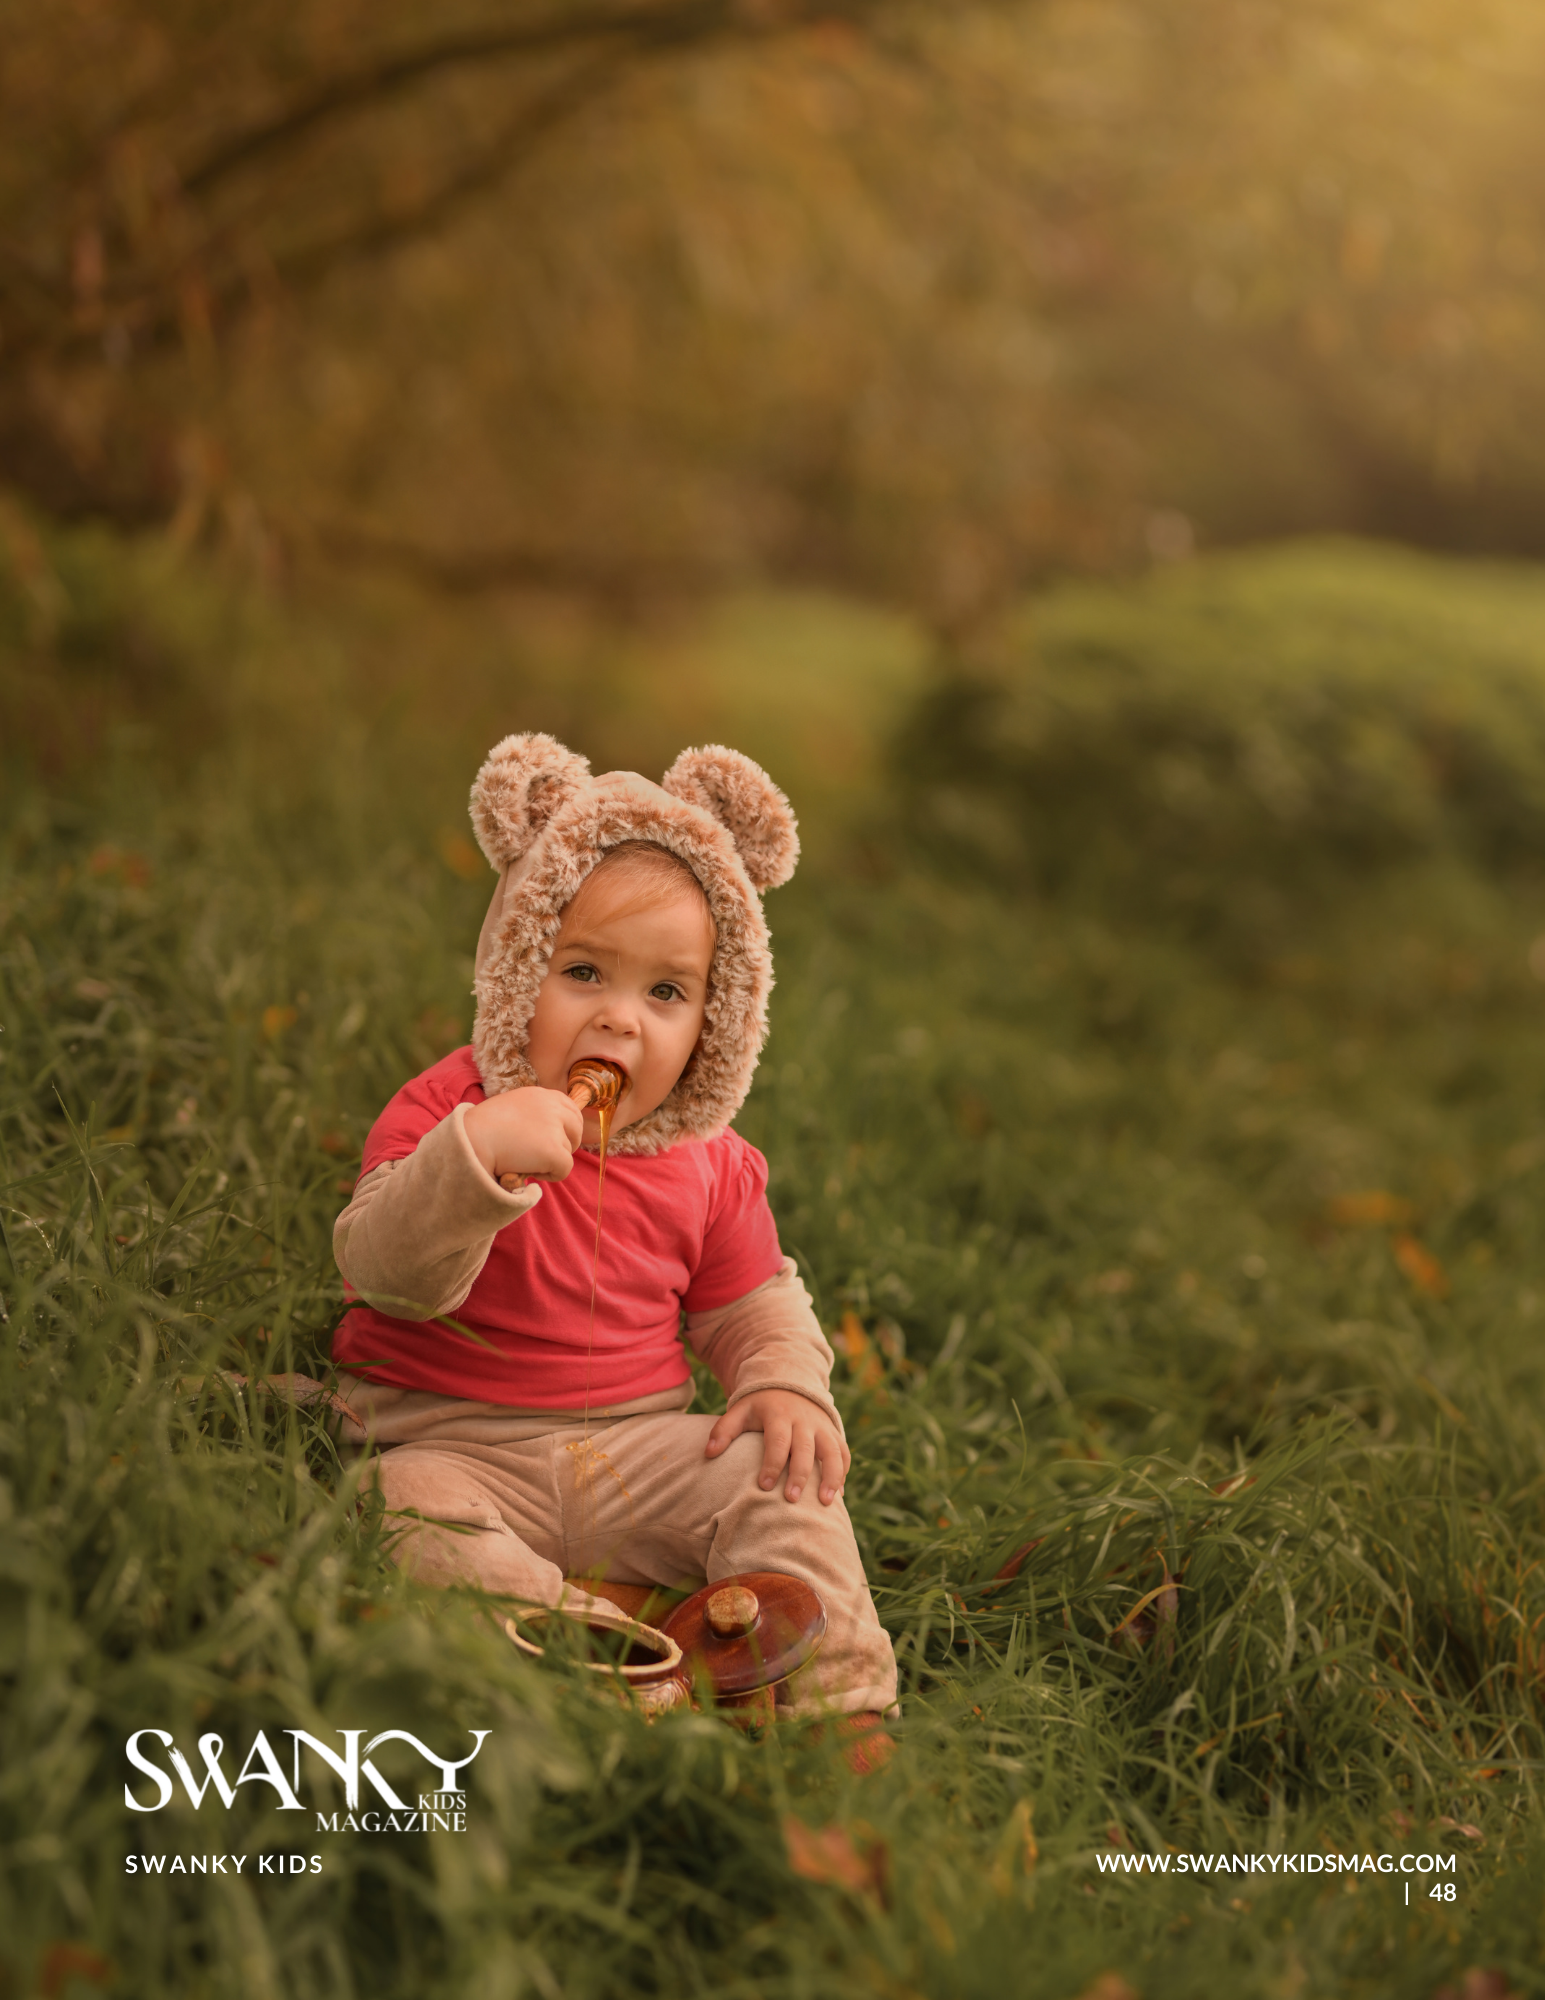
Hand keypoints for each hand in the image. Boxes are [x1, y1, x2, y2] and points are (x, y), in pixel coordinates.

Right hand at [463, 1087, 583, 1185]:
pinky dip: (549, 1175)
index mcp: (539, 1094)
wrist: (471, 1142)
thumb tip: (544, 1135)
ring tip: (524, 1160)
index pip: (570, 1108)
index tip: (554, 1139)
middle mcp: (551, 1106)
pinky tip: (528, 1171)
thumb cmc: (481, 1131)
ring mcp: (555, 1128)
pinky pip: (564, 1170)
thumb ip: (530, 1115)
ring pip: (568, 1151)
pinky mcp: (555, 1150)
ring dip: (550, 1159)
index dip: (565, 1127)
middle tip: (543, 1155)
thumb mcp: (509, 1110)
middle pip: (577, 1127)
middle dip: (566, 1143)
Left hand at [705, 1390, 849, 1505]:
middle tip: (792, 1500)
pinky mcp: (833, 1433)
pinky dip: (842, 1473)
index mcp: (779, 1415)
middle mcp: (804, 1420)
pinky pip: (843, 1452)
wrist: (789, 1384)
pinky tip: (837, 1496)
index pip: (778, 1440)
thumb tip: (708, 1453)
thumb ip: (724, 1430)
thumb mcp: (740, 1410)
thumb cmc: (760, 1406)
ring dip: (831, 1476)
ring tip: (826, 1502)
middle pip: (805, 1448)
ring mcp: (821, 1427)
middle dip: (800, 1475)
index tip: (764, 1486)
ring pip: (832, 1451)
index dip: (772, 1463)